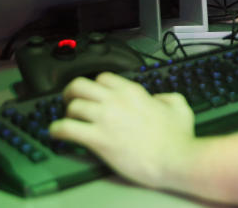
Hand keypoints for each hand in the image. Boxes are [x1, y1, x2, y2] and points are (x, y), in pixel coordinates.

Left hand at [49, 72, 196, 189]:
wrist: (174, 159)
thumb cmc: (178, 137)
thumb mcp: (181, 108)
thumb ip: (168, 97)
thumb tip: (159, 99)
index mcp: (134, 92)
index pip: (103, 78)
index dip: (95, 85)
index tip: (93, 94)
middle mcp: (116, 100)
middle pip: (80, 85)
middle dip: (71, 92)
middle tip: (70, 101)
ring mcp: (105, 119)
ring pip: (72, 106)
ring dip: (66, 113)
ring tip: (67, 121)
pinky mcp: (97, 139)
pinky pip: (66, 128)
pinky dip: (57, 130)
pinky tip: (57, 134)